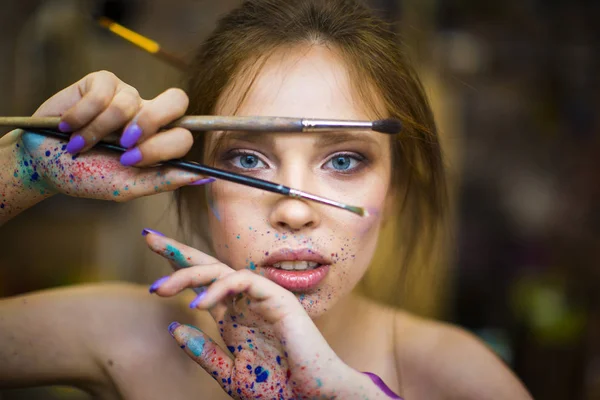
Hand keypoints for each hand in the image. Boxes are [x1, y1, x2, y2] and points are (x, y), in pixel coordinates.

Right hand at [17, 70, 207, 201]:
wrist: (43, 164)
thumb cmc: (87, 177)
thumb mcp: (126, 186)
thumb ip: (164, 181)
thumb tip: (204, 177)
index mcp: (159, 142)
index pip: (184, 133)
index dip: (162, 145)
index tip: (131, 160)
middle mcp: (148, 115)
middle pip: (177, 100)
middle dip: (150, 123)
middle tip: (123, 143)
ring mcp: (127, 96)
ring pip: (128, 104)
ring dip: (98, 131)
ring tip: (80, 143)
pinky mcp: (101, 82)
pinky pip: (101, 93)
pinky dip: (80, 115)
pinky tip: (68, 125)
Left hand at [144, 232, 375, 399]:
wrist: (312, 398)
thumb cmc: (278, 389)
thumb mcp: (230, 373)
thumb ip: (204, 352)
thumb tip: (175, 327)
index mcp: (234, 316)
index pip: (202, 283)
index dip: (177, 267)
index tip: (151, 250)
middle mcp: (245, 302)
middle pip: (208, 267)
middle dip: (178, 252)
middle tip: (149, 240)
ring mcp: (261, 298)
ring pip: (221, 270)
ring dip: (188, 274)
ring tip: (160, 288)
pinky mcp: (277, 298)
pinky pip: (244, 281)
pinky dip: (220, 289)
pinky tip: (199, 304)